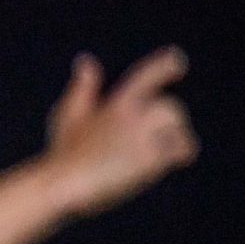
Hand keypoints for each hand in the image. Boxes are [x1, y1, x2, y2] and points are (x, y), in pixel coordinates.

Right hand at [43, 48, 198, 215]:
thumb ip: (82, 88)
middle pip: (170, 107)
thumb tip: (86, 60)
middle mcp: (132, 115)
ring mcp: (140, 137)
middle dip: (174, 120)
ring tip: (175, 152)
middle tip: (173, 134)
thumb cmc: (63, 152)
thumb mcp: (69, 114)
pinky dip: (181, 156)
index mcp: (117, 102)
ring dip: (179, 139)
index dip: (166, 66)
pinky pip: (178, 151)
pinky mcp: (147, 159)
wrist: (63, 183)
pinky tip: (178, 162)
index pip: (148, 75)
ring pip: (177, 129)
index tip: (177, 60)